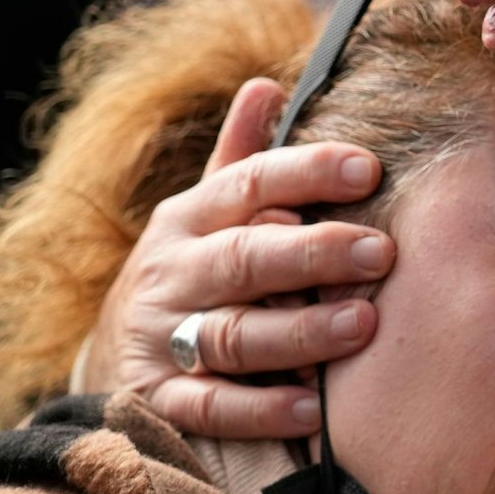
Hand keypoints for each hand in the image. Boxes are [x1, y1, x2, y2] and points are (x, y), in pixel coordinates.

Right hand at [79, 77, 395, 436]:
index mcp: (189, 217)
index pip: (247, 183)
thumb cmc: (193, 270)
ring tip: (360, 326)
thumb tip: (266, 84)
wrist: (112, 355)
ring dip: (299, 332)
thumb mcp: (207, 212)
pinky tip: (313, 409)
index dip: (306, 172)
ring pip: (232, 334)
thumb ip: (241, 157)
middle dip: (314, 253)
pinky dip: (261, 409)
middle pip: (244, 258)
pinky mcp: (160, 401)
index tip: (368, 168)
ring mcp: (162, 338)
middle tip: (382, 253)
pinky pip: (210, 408)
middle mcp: (171, 273)